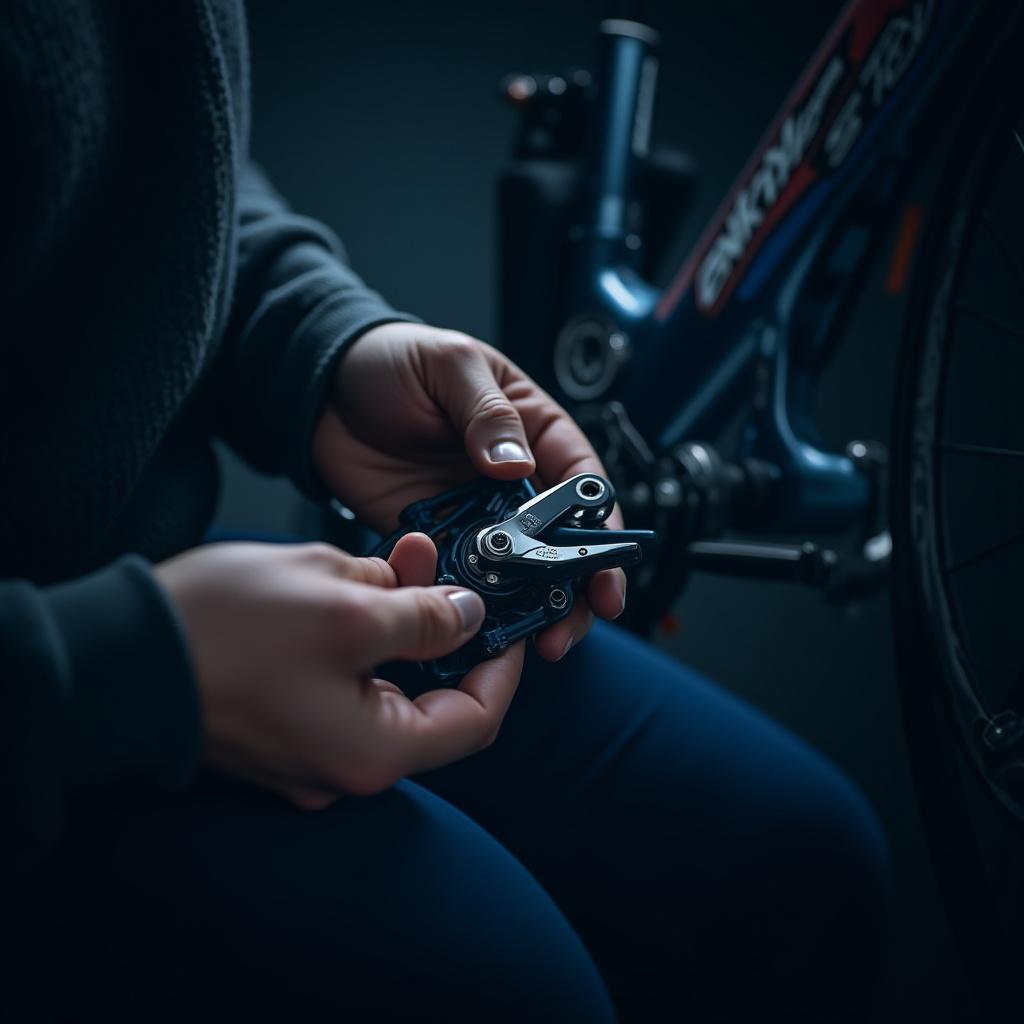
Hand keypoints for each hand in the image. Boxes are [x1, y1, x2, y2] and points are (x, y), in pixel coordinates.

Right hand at [155, 535, 523, 809]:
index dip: (501, 666)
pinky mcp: (282, 721)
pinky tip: (344, 583)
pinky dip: (353, 635)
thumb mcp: (344, 607)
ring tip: (385, 560)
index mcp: (373, 750)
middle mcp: (346, 763)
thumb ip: (421, 618)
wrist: (117, 655)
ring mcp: (310, 747)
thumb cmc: (221, 636)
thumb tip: (466, 617)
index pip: (476, 718)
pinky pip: (338, 678)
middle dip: (436, 621)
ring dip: (393, 617)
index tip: (504, 620)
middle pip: (425, 691)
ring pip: (380, 677)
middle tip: (432, 563)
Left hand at [312, 322, 626, 660]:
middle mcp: (513, 479)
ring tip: (533, 642)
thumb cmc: (394, 360)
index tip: (605, 569)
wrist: (324, 391)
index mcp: (532, 430)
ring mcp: (475, 513)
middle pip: (560, 541)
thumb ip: (487, 413)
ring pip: (517, 570)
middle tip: (569, 627)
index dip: (601, 528)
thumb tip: (517, 464)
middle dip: (573, 587)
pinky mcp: (435, 536)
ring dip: (528, 606)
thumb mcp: (449, 366)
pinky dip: (469, 603)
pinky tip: (475, 624)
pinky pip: (460, 577)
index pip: (582, 483)